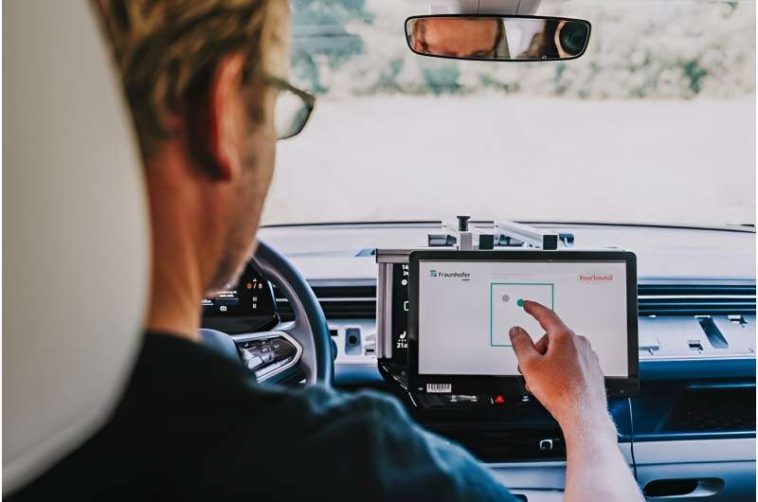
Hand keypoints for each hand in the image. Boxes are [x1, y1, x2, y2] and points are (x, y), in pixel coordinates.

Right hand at [508, 301, 609, 431]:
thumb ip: (520, 343)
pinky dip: (561, 370)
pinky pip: (571, 362)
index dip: (533, 309)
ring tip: (543, 382)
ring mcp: (588, 357)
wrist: (583, 415)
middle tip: (531, 368)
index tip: (527, 305)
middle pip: (552, 338)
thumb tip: (517, 331)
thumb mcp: (530, 365)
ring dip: (548, 362)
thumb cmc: (561, 392)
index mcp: (565, 337)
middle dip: (538, 351)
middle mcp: (580, 344)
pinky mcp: (592, 370)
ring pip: (561, 352)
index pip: (547, 316)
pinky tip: (557, 385)